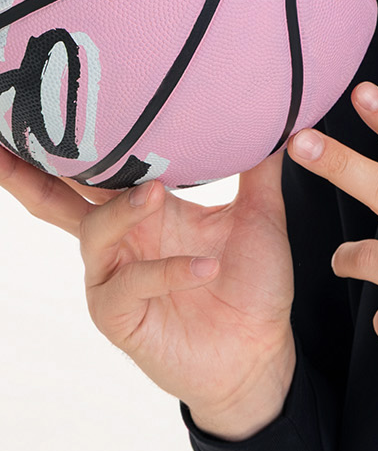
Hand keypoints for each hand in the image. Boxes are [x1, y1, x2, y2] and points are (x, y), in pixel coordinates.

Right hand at [0, 142, 295, 419]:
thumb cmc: (253, 284)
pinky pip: (130, 286)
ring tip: (155, 193)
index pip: (100, 168)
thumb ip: (259, 169)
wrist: (261, 351)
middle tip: (6, 142)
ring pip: (95, 234)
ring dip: (122, 211)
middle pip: (61, 199)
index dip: (72, 140)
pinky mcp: (119, 315)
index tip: (52, 98)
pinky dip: (166, 272)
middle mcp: (120, 239)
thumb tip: (279, 113)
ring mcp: (114, 277)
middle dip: (29, 173)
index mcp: (145, 209)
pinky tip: (207, 268)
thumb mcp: (261, 217)